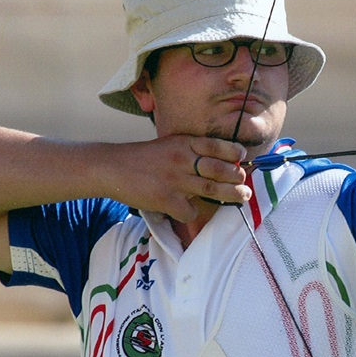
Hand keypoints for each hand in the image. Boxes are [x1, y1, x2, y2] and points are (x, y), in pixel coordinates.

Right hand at [104, 135, 250, 221]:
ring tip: (243, 196)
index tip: (242, 156)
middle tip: (244, 181)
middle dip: (237, 176)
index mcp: (182, 143)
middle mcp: (181, 159)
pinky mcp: (165, 199)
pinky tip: (190, 211)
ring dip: (230, 194)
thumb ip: (189, 150)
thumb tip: (218, 160)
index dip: (233, 151)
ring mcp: (174, 180)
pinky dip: (194, 213)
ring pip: (212, 189)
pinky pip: (190, 210)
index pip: (215, 145)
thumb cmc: (142, 158)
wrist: (111, 167)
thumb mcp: (168, 145)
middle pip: (219, 168)